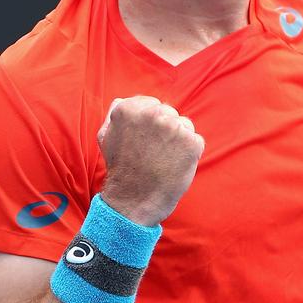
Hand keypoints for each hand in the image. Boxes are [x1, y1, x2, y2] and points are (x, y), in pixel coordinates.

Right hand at [98, 96, 204, 226]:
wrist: (133, 201)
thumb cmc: (120, 170)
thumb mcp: (106, 136)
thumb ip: (115, 113)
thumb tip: (124, 101)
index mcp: (130, 108)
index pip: (153, 105)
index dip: (151, 125)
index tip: (144, 142)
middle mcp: (153, 114)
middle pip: (169, 114)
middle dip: (165, 131)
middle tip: (153, 153)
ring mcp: (174, 128)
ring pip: (184, 126)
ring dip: (178, 140)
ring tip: (163, 160)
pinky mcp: (192, 143)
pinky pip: (195, 141)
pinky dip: (189, 153)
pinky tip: (175, 165)